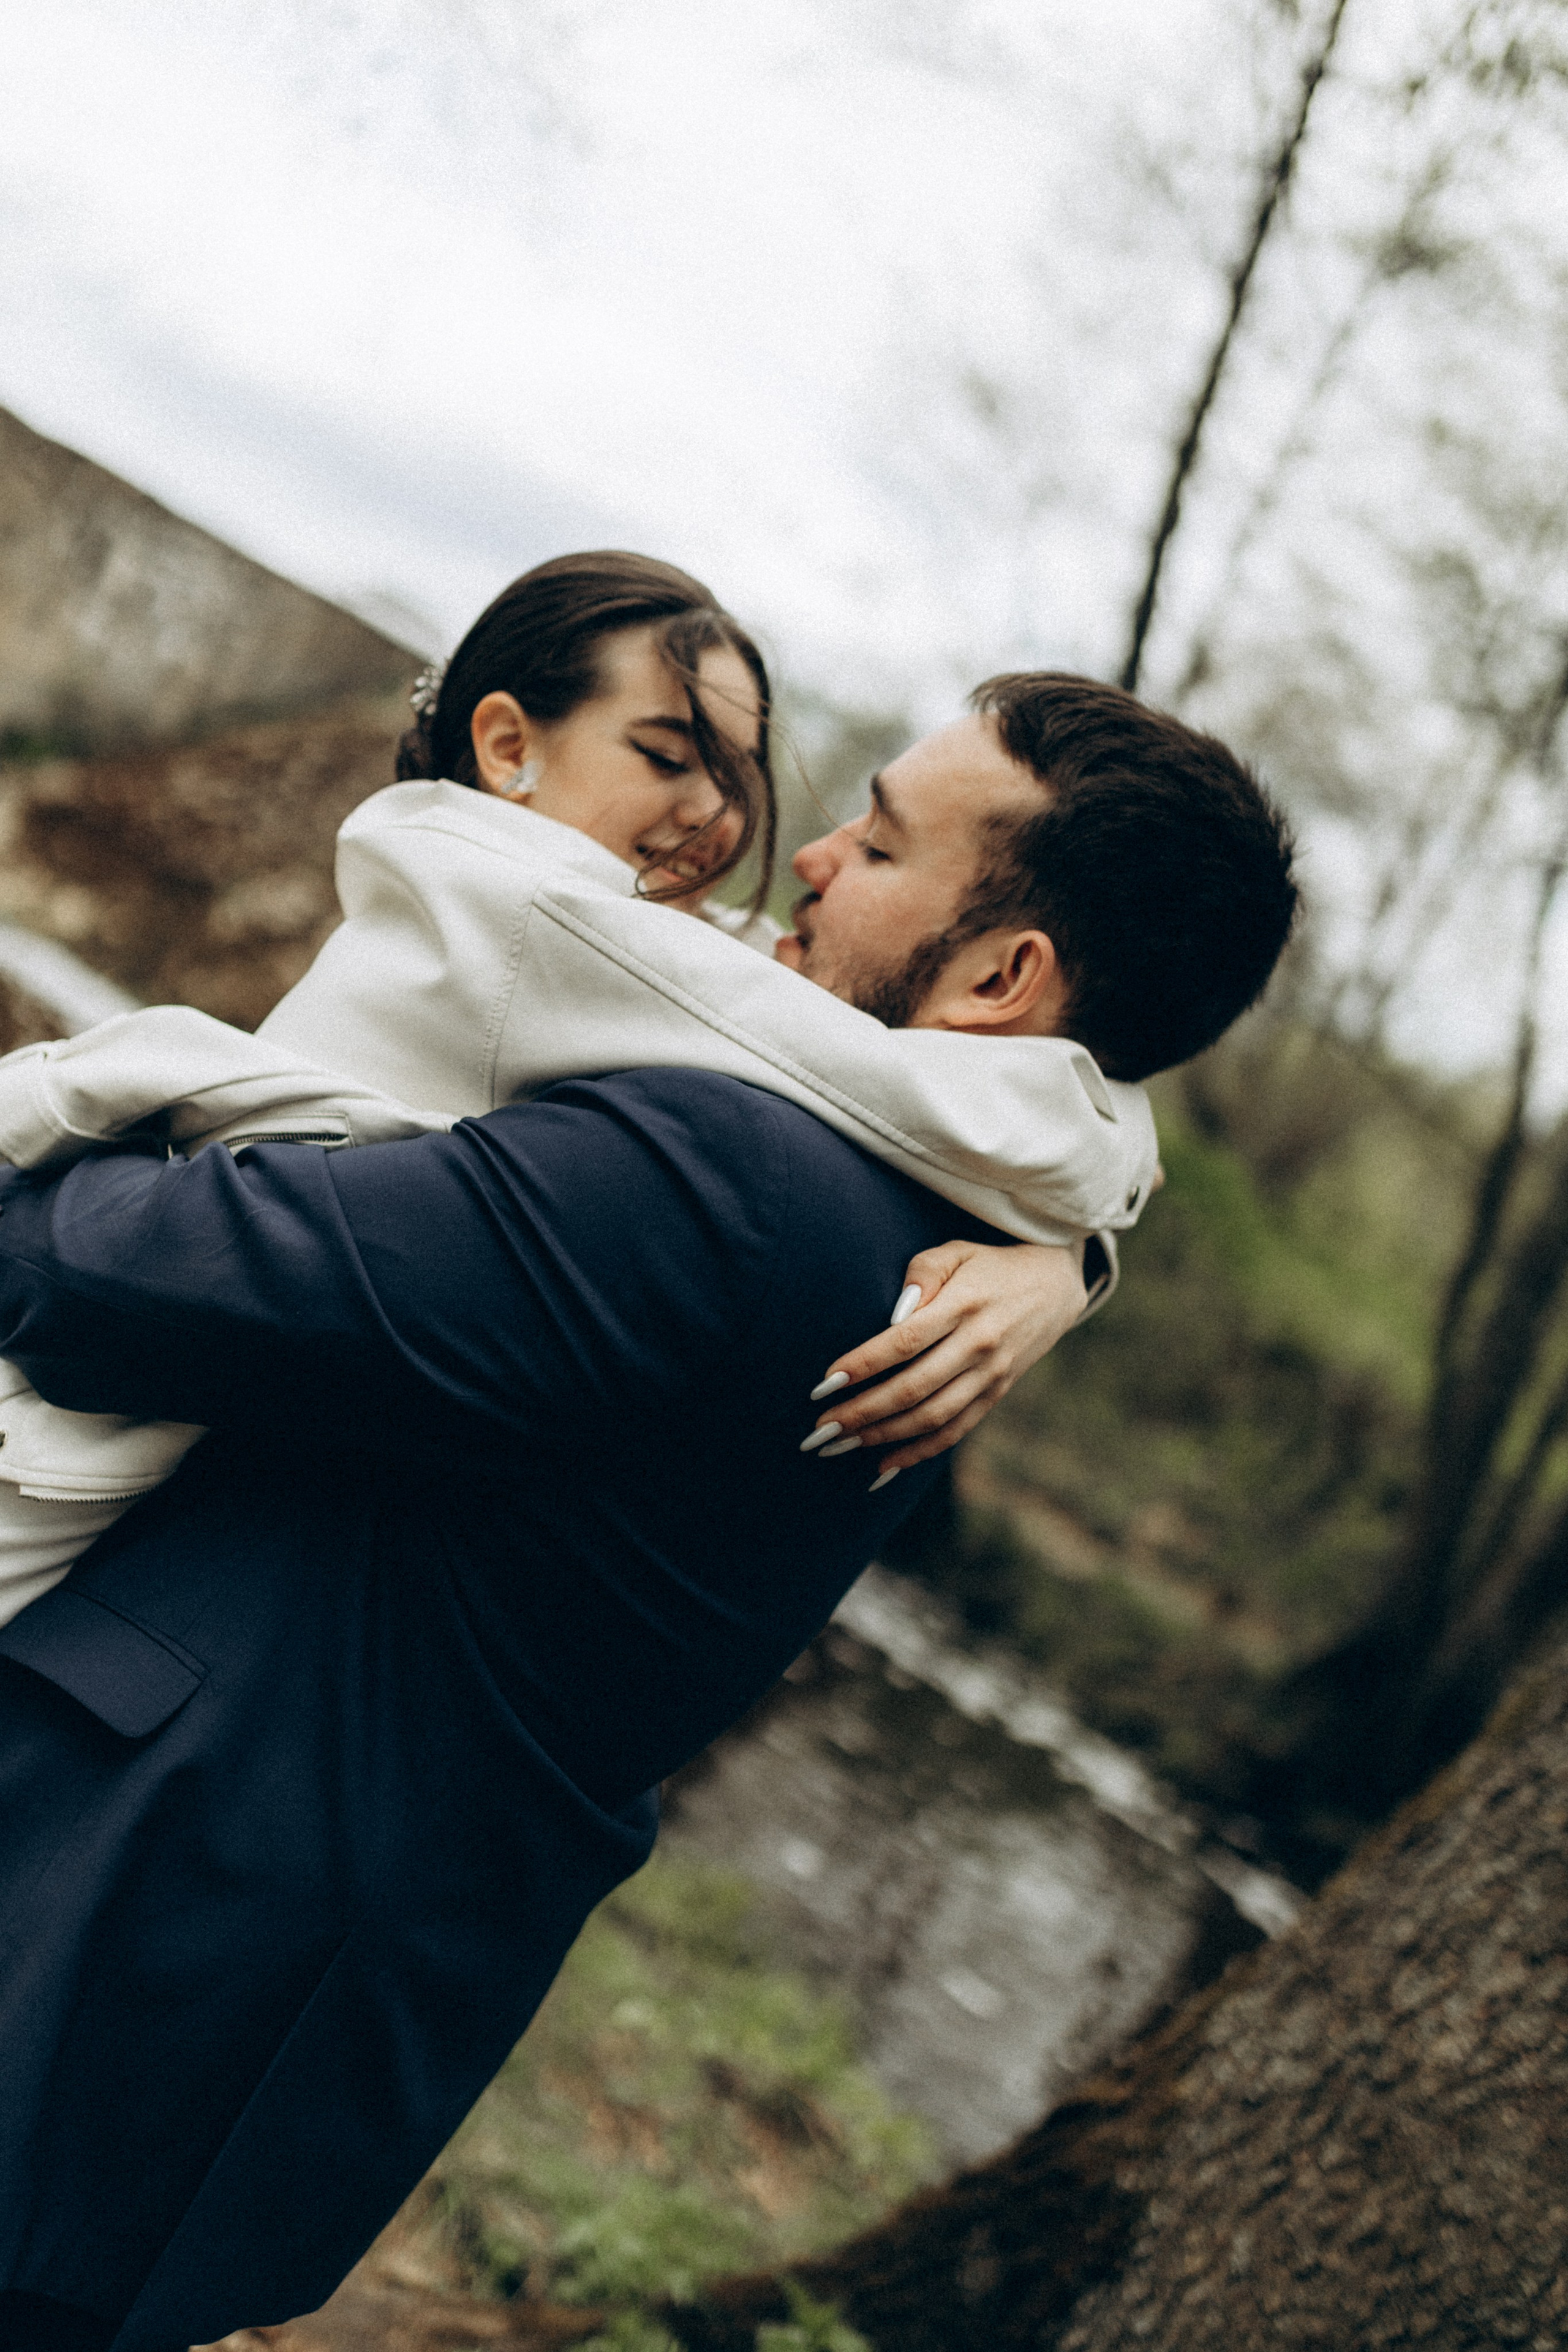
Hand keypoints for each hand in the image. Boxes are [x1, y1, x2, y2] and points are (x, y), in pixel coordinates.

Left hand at [799, 1239, 1089, 1487]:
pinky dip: (919, 1452)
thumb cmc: (989, 1265)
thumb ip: (922, 1272)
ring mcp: (991, 1375)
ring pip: (932, 1417)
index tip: (824, 1383)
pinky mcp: (996, 1395)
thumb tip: (894, 1313)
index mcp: (964, 1305)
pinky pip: (956, 1431)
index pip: (906, 1341)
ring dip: (883, 1437)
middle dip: (862, 1412)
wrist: (1055, 1287)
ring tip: (838, 1445)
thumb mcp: (956, 1252)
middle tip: (819, 1429)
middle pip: (914, 1388)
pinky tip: (882, 1465)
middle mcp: (979, 1345)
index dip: (864, 1365)